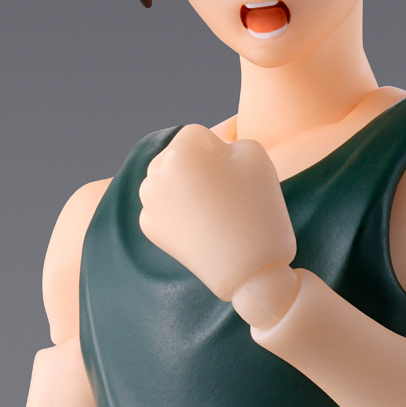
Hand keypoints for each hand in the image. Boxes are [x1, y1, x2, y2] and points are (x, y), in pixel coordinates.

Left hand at [138, 125, 296, 299]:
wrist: (249, 271)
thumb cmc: (256, 208)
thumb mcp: (256, 156)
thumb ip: (231, 141)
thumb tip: (212, 152)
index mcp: (180, 152)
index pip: (199, 136)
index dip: (221, 152)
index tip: (234, 175)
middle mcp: (156, 174)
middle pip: (178, 156)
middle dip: (197, 167)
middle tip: (224, 192)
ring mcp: (149, 203)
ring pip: (168, 180)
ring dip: (185, 186)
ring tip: (212, 209)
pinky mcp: (150, 228)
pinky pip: (163, 205)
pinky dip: (179, 210)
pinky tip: (201, 224)